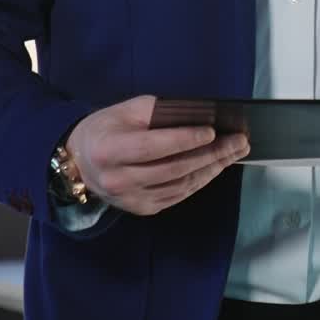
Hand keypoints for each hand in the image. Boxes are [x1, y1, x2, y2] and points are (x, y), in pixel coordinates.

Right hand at [66, 95, 249, 216]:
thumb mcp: (127, 110)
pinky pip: (178, 194)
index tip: (213, 131)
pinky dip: (200, 180)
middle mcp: (118, 180)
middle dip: (211, 154)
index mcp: (109, 150)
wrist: (79, 161)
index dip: (184, 140)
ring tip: (235, 152)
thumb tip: (200, 116)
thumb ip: (160, 112)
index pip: (152, 147)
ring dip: (212, 168)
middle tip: (239, 141)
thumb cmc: (108, 128)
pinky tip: (217, 166)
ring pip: (180, 184)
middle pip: (173, 168)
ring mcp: (130, 199)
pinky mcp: (142, 209)